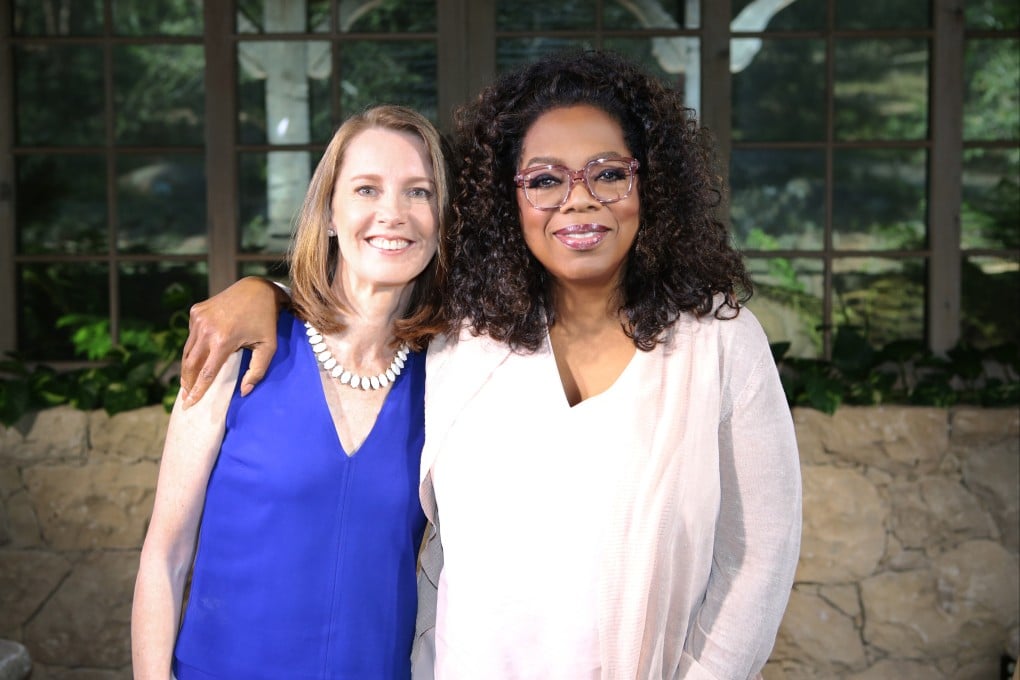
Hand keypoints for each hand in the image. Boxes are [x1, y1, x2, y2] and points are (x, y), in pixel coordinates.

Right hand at [180, 277, 286, 405]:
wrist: (257, 289)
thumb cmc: (265, 321)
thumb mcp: (268, 347)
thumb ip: (257, 371)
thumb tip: (244, 391)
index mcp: (223, 340)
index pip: (206, 373)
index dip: (197, 391)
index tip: (189, 404)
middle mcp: (206, 329)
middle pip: (191, 364)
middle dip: (187, 382)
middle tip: (186, 396)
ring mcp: (198, 318)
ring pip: (188, 350)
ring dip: (188, 366)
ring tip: (188, 381)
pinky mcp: (196, 311)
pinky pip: (191, 335)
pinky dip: (194, 347)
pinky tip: (200, 354)